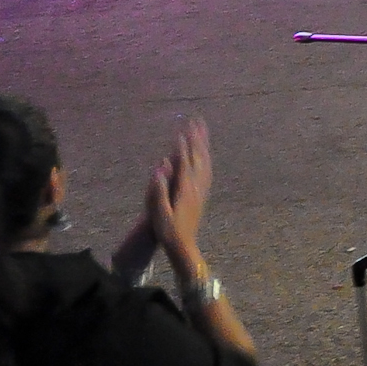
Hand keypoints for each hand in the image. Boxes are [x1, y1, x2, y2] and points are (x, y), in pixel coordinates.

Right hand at [142, 117, 213, 274]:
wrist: (184, 245)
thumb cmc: (168, 230)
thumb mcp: (159, 212)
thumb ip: (159, 190)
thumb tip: (160, 168)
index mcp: (186, 189)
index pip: (185, 162)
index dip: (184, 146)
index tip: (182, 129)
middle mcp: (196, 186)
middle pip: (198, 157)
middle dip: (197, 138)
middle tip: (196, 120)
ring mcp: (201, 189)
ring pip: (205, 161)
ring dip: (203, 144)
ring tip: (202, 128)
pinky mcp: (202, 193)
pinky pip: (207, 170)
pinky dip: (206, 156)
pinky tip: (205, 152)